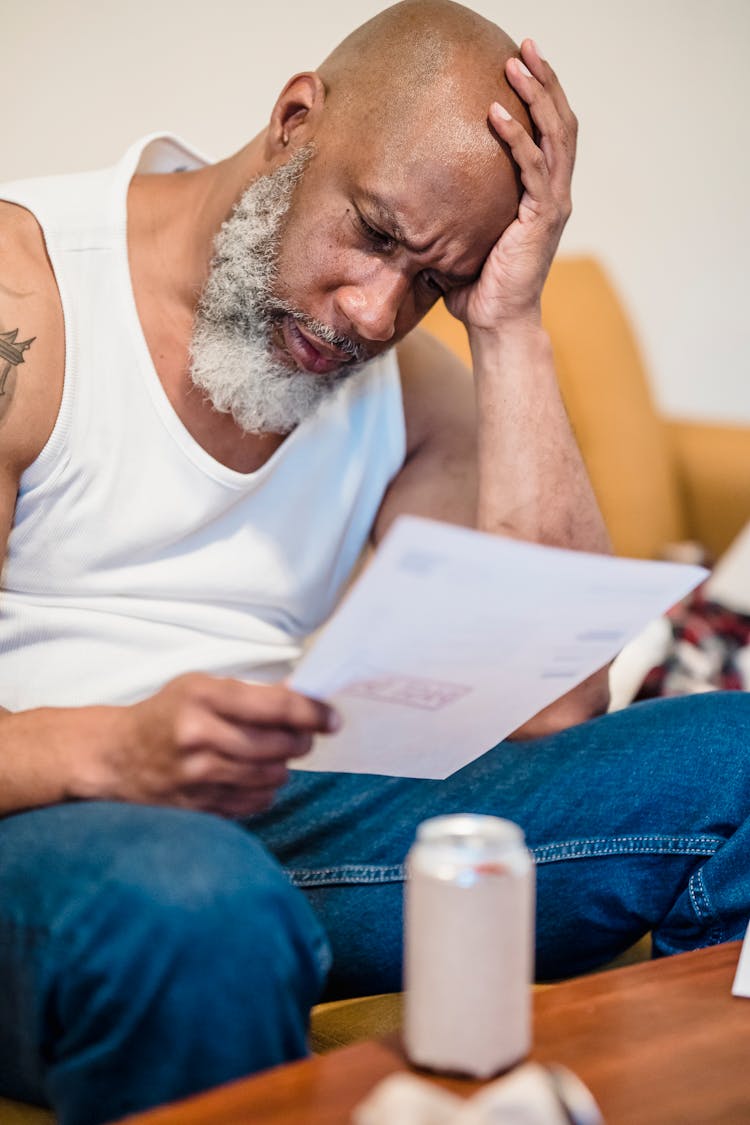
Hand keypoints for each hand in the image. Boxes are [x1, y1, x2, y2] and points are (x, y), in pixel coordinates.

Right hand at [96, 673, 338, 816]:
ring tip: (272, 754)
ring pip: (272, 776)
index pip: (275, 706)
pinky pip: (255, 802)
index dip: (312, 713)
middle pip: (279, 745)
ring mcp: (198, 776)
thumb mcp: (200, 686)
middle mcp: (200, 736)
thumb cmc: (165, 715)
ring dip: (282, 766)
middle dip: (301, 741)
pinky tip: (252, 777)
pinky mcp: (199, 806)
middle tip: (302, 736)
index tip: (332, 718)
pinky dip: (265, 790)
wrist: (116, 758)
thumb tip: (305, 699)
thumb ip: (250, 694)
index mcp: (202, 696)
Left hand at [447, 39, 576, 331]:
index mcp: (542, 194)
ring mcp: (551, 205)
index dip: (542, 96)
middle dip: (544, 80)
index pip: (550, 133)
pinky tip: (495, 114)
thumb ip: (454, 210)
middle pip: (560, 122)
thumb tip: (411, 190)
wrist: (496, 325)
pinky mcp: (542, 219)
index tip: (521, 63)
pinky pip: (531, 168)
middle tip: (525, 46)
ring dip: (536, 95)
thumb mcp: (465, 237)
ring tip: (515, 63)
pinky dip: (516, 138)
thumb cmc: (478, 289)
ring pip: (554, 136)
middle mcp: (554, 194)